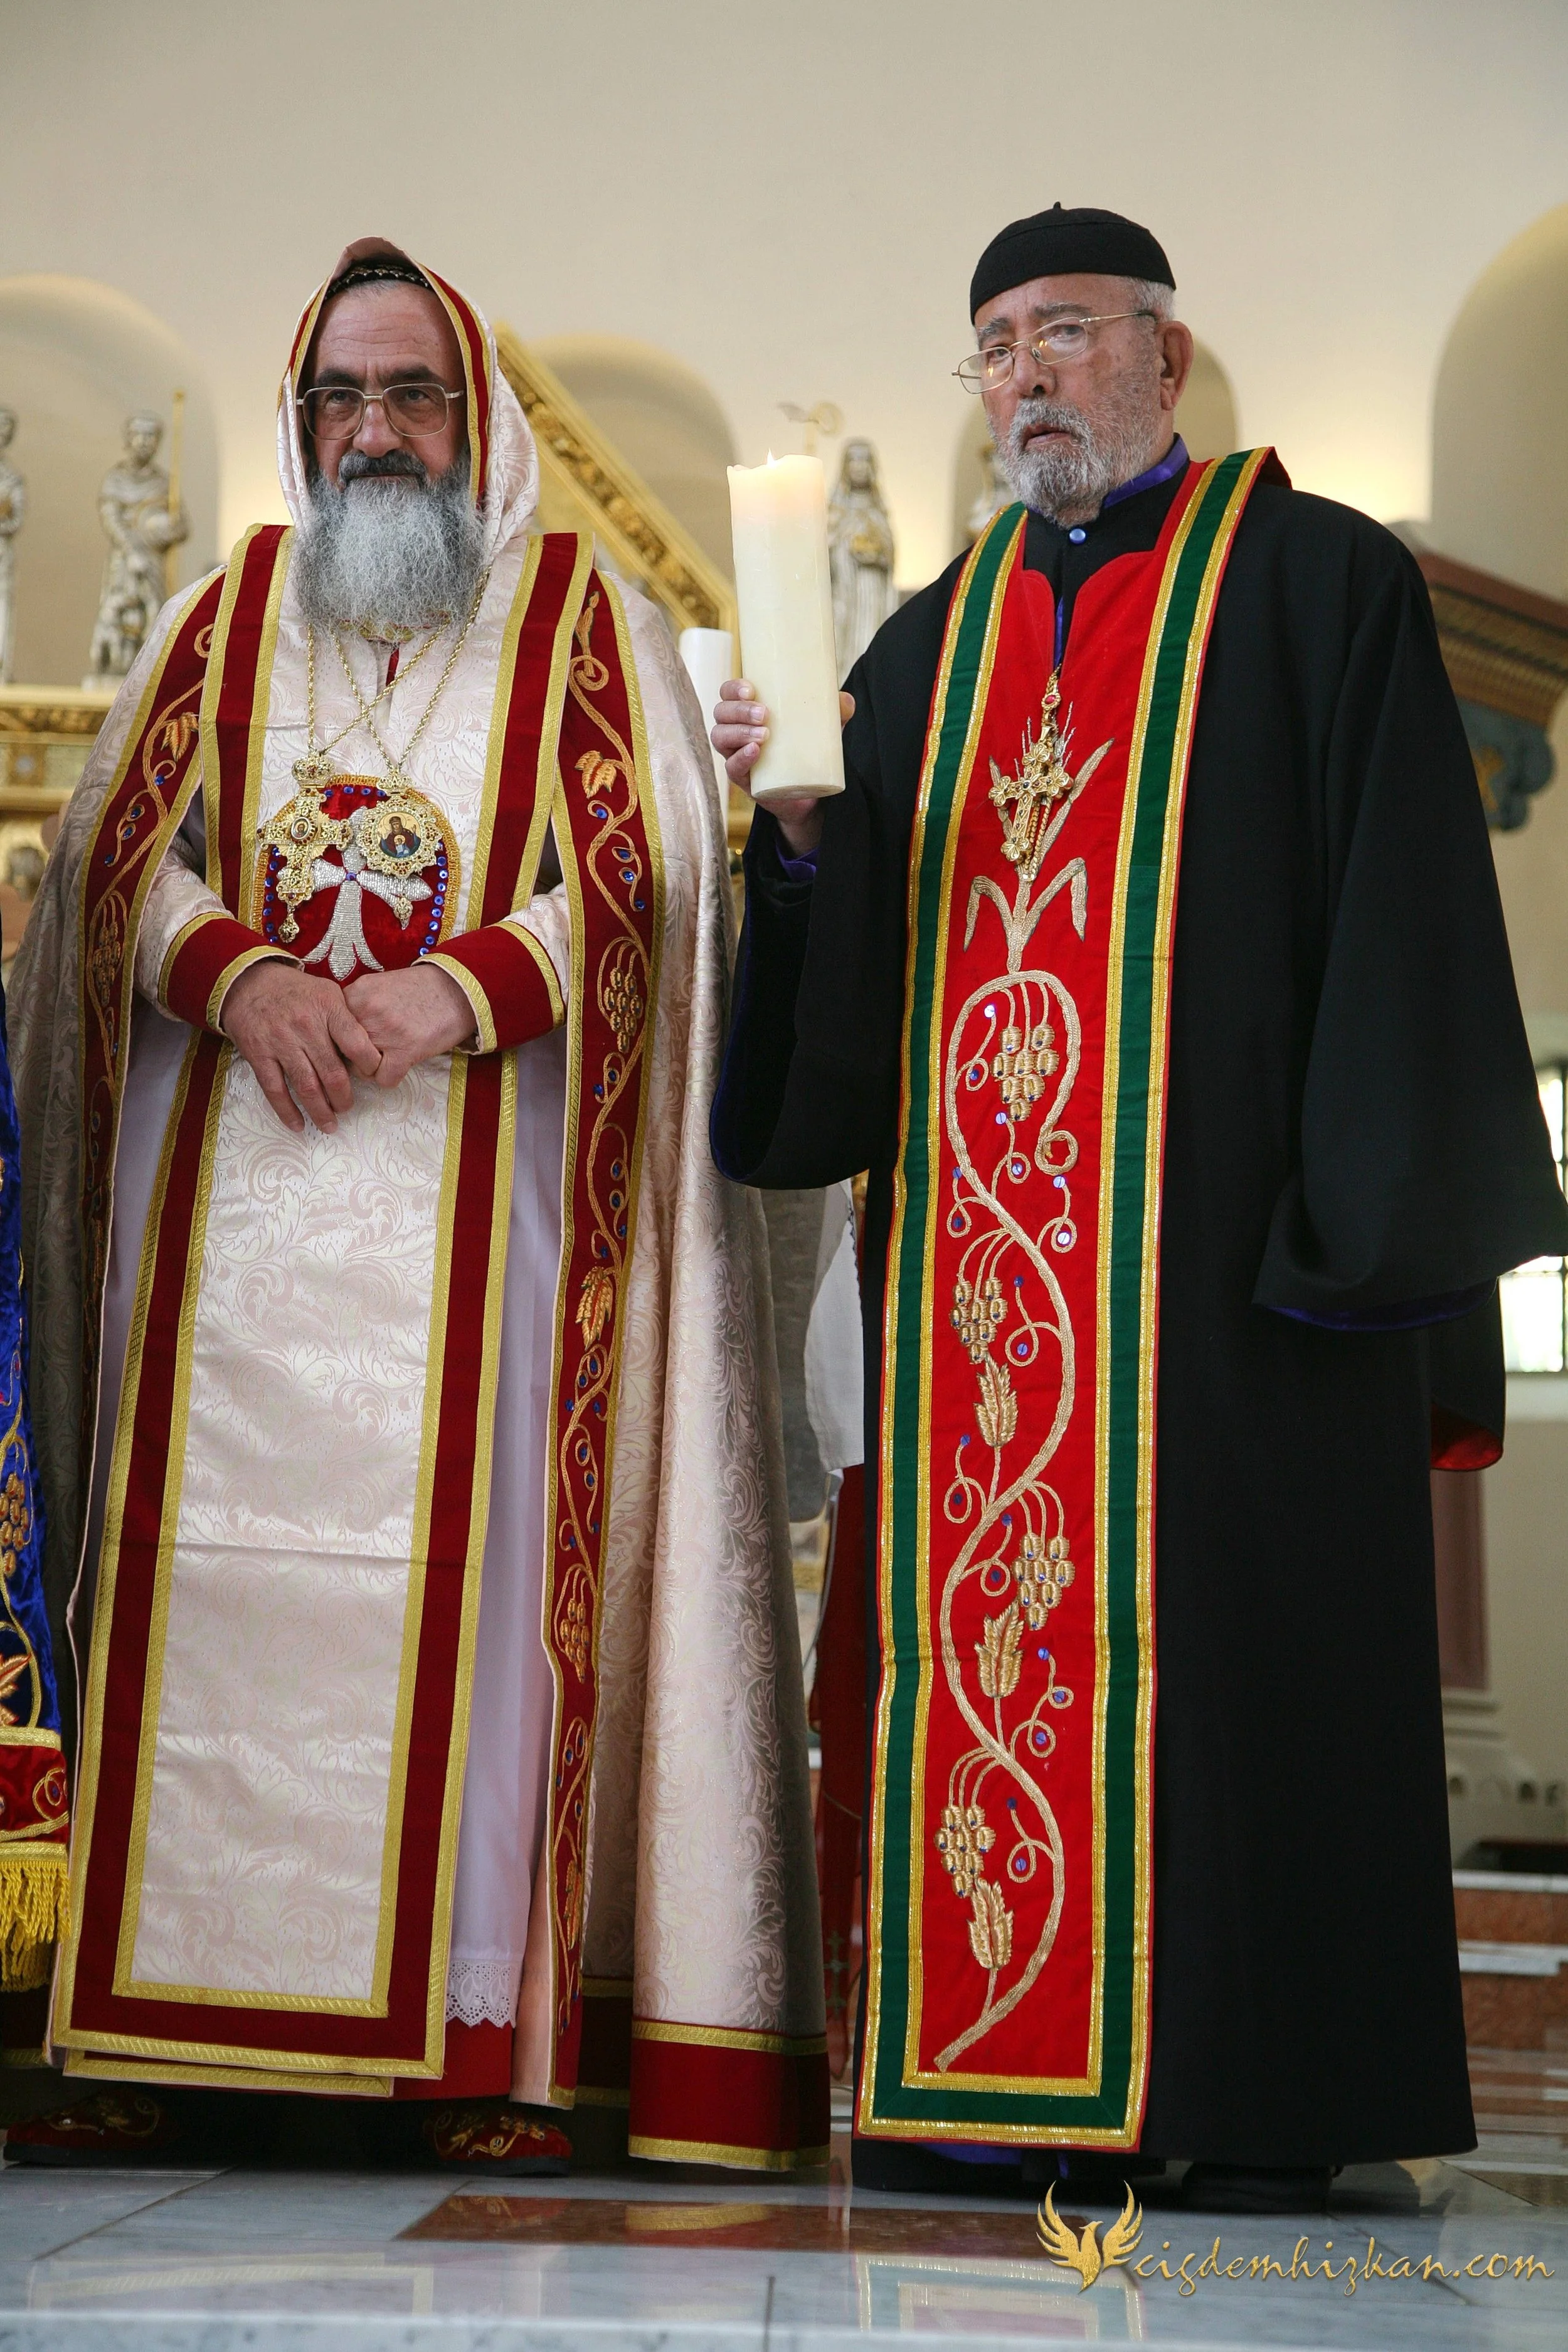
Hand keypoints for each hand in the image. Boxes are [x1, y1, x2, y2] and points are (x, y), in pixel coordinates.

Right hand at [222, 960, 381, 1134]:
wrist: (250, 983)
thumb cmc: (296, 991)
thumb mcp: (328, 992)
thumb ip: (347, 1019)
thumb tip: (368, 1052)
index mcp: (328, 1009)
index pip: (356, 1045)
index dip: (369, 1066)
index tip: (372, 1077)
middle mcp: (306, 1026)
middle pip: (332, 1073)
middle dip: (343, 1098)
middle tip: (347, 1108)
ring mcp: (281, 1042)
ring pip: (306, 1086)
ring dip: (320, 1111)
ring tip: (329, 1124)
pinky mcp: (259, 1055)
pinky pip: (275, 1090)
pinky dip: (287, 1112)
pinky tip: (298, 1125)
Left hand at [342, 963, 477, 1087]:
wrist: (457, 989)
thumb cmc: (420, 990)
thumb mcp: (379, 987)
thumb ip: (357, 1007)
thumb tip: (338, 1035)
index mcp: (356, 994)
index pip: (330, 1029)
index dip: (340, 1041)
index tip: (352, 1044)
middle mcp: (365, 1012)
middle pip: (342, 1051)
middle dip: (354, 1058)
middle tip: (373, 1053)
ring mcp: (384, 1032)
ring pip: (360, 1068)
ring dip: (373, 1068)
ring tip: (389, 1057)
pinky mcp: (405, 1050)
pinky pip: (383, 1079)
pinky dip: (391, 1077)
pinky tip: (402, 1064)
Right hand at [711, 678, 854, 858]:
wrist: (808, 794)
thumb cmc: (806, 750)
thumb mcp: (822, 729)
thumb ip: (835, 713)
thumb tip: (845, 699)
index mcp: (747, 713)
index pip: (727, 694)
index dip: (732, 688)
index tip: (751, 688)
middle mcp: (735, 731)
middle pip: (721, 713)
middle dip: (739, 710)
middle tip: (765, 714)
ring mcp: (736, 756)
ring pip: (721, 738)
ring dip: (739, 732)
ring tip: (765, 734)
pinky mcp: (744, 779)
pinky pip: (731, 768)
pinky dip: (740, 758)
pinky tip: (754, 751)